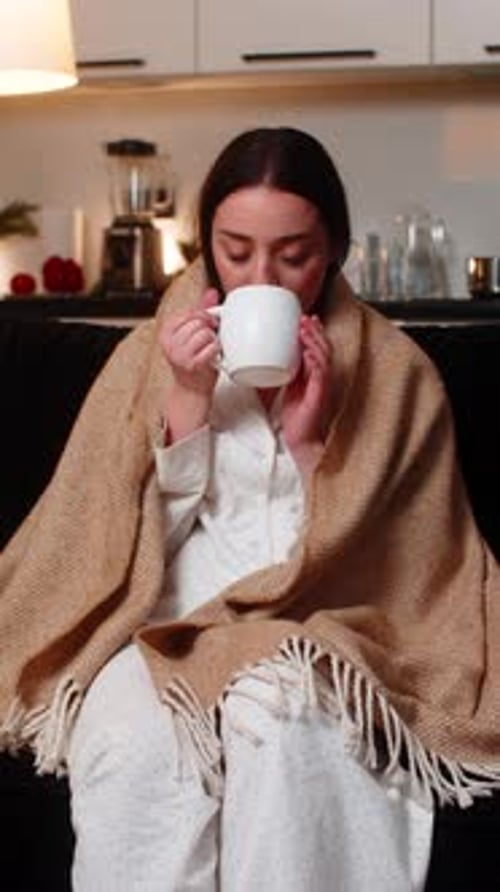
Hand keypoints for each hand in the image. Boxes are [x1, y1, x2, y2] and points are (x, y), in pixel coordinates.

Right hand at [158, 288, 220, 442]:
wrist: (191, 390)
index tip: (208, 324)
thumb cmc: (192, 361)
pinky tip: (213, 356)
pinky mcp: (192, 364)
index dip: (203, 316)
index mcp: (166, 332)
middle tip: (210, 338)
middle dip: (209, 328)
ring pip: (205, 333)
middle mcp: (170, 343)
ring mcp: (179, 354)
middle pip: (198, 322)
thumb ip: (200, 312)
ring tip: (210, 348)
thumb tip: (211, 293)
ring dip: (213, 340)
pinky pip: (212, 346)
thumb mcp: (192, 334)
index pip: (189, 312)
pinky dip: (217, 350)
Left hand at [281, 315, 333, 473]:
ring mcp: (323, 384)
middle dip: (314, 331)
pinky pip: (321, 374)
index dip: (313, 332)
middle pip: (323, 346)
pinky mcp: (320, 394)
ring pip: (323, 356)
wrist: (301, 439)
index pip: (317, 347)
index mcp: (314, 373)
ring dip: (314, 341)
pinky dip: (315, 361)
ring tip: (305, 329)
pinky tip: (308, 353)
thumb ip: (284, 370)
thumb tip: (269, 354)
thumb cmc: (295, 416)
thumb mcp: (288, 386)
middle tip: (304, 318)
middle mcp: (321, 376)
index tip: (304, 318)